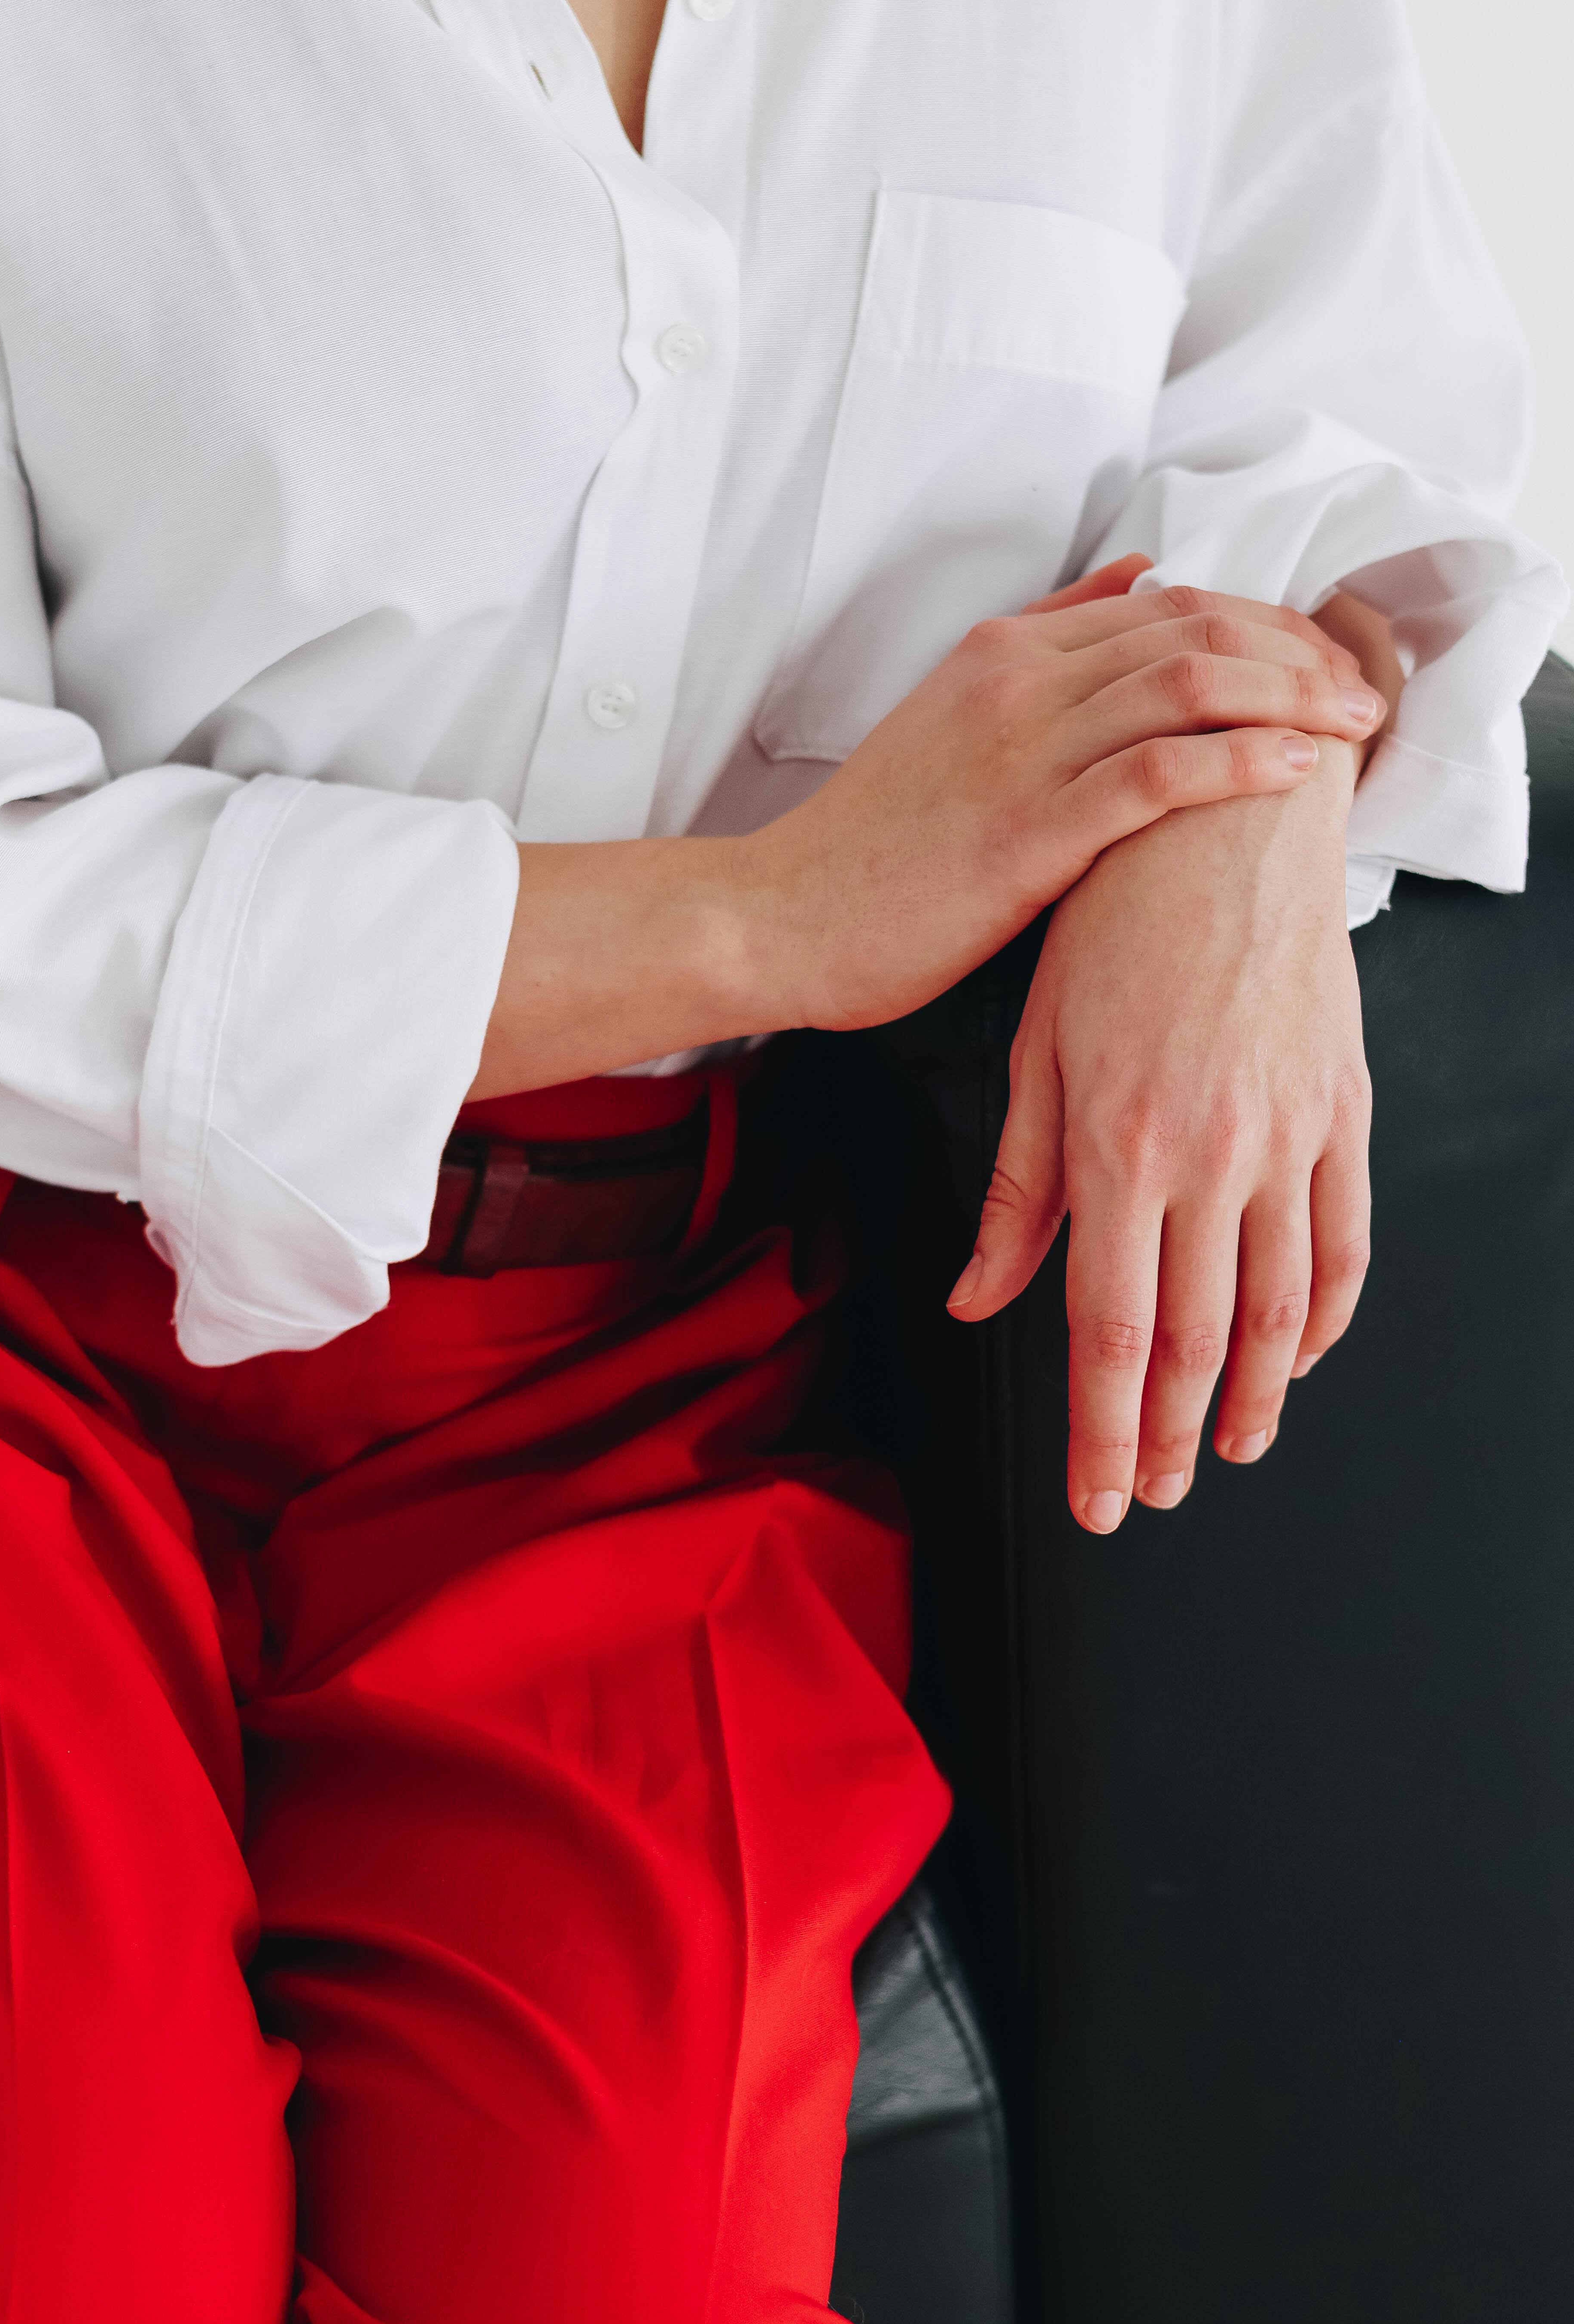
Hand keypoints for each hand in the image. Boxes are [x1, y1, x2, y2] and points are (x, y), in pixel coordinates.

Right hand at [722, 558, 1386, 1033]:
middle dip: (1299, 655)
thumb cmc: (870, 842)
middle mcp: (1017, 683)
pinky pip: (1157, 772)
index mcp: (1002, 653)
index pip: (1170, 604)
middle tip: (1364, 695)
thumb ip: (1043, 641)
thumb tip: (1137, 573)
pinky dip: (1237, 762)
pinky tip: (1292, 770)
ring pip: (1189, 685)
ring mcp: (1021, 753)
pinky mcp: (1027, 829)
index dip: (1267, 625)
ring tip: (1352, 728)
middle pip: (1196, 630)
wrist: (780, 916)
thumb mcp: (950, 713)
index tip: (1325, 664)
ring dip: (1291, 699)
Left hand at [948, 737, 1371, 1530]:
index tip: (1100, 1499)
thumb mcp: (1035, 1053)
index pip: (1111, 1331)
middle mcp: (1212, 1153)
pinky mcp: (1342, 1110)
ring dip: (1254, 1399)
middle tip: (1154, 1494)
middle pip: (1195, 1341)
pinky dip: (1324, 1317)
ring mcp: (1288, 1135)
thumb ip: (1016, 1190)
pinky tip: (1294, 1361)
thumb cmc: (1111, 928)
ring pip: (1279, 1309)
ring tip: (1226, 1452)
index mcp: (1120, 1145)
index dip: (1106, 1430)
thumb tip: (979, 1300)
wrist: (1222, 824)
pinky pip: (1345, 1241)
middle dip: (1171, 1436)